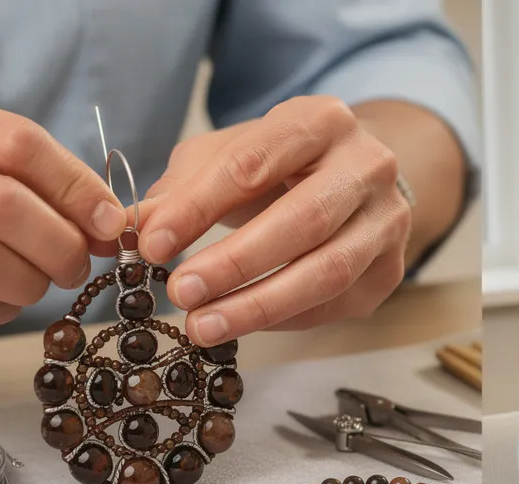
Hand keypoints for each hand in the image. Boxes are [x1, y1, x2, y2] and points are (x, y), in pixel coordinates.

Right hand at [0, 94, 125, 334]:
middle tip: (77, 262)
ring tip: (40, 281)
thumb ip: (38, 179)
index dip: (77, 187)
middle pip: (3, 206)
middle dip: (61, 243)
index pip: (18, 143)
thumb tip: (110, 223)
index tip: (109, 221)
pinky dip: (1, 308)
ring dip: (33, 281)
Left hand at [138, 95, 411, 344]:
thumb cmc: (277, 166)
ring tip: (203, 326)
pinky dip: (283, 319)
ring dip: (259, 304)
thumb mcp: (223, 158)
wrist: (350, 181)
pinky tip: (241, 324)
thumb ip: (179, 191)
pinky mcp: (390, 270)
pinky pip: (335, 303)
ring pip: (328, 271)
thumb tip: (128, 230)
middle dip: (235, 262)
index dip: (198, 207)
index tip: (151, 244)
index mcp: (322, 121)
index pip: (254, 164)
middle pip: (304, 220)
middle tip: (180, 292)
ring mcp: (388, 221)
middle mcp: (368, 166)